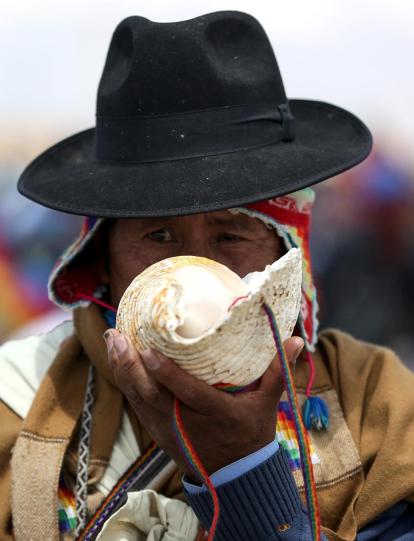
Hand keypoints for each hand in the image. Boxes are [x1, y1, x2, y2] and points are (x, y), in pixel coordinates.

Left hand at [104, 330, 303, 478]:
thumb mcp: (268, 404)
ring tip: (112, 340)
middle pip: (152, 394)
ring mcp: (169, 429)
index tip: (148, 350)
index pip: (187, 393)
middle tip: (117, 335)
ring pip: (139, 399)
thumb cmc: (251, 433)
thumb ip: (279, 371)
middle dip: (131, 365)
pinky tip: (118, 361)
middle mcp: (187, 422)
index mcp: (215, 414)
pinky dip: (126, 384)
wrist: (235, 475)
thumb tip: (297, 340)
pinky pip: (138, 406)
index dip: (166, 374)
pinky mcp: (159, 432)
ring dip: (122, 370)